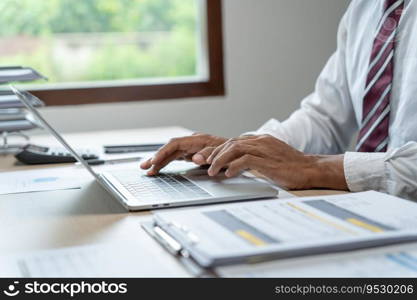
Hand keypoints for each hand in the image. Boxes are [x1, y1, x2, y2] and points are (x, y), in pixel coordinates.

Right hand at [140, 133, 226, 174]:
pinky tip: (158, 169)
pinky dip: (166, 163)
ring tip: (147, 171)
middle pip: (169, 148)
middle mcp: (192, 142)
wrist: (240, 151)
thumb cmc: (232, 152)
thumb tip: (195, 157)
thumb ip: (209, 155)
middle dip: (156, 158)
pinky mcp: (191, 153)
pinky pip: (175, 157)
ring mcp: (191, 147)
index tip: (154, 161)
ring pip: (170, 153)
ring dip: (159, 161)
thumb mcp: (224, 154)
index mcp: (199, 139)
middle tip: (144, 167)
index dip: (163, 152)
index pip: (175, 144)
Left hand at [206, 134, 347, 189]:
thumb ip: (253, 158)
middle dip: (213, 153)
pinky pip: (246, 160)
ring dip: (220, 160)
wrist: (311, 169)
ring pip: (234, 149)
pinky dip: (234, 166)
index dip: (217, 150)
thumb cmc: (290, 167)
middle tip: (201, 163)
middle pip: (230, 143)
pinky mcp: (268, 160)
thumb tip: (235, 165)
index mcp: (260, 140)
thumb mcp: (269, 159)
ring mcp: (264, 149)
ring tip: (211, 171)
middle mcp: (260, 141)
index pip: (233, 141)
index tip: (205, 158)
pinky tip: (228, 174)